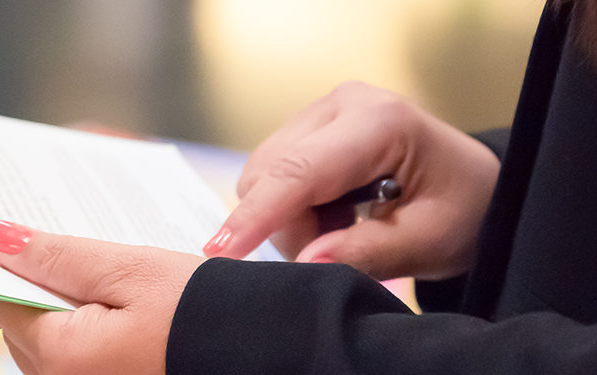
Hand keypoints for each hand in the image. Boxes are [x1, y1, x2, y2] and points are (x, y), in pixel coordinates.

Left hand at [0, 221, 201, 374]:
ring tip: (108, 281)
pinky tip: (123, 309)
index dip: (15, 266)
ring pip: (53, 347)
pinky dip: (92, 333)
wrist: (274, 352)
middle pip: (26, 328)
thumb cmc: (206, 312)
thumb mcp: (130, 270)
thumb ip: (59, 258)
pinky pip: (84, 361)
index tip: (32, 237)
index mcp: (60, 356)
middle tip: (77, 254)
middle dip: (43, 289)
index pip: (5, 303)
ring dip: (70, 312)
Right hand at [204, 81, 497, 279]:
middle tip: (338, 251)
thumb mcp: (430, 241)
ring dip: (290, 219)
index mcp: (379, 122)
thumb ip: (368, 253)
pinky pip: (271, 176)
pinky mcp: (307, 127)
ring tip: (345, 228)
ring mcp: (320, 112)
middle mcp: (341, 104)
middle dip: (287, 226)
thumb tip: (305, 263)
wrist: (477, 188)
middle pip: (269, 174)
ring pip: (262, 177)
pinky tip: (335, 212)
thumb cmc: (465, 210)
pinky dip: (293, 207)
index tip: (220, 252)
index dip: (257, 215)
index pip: (299, 171)